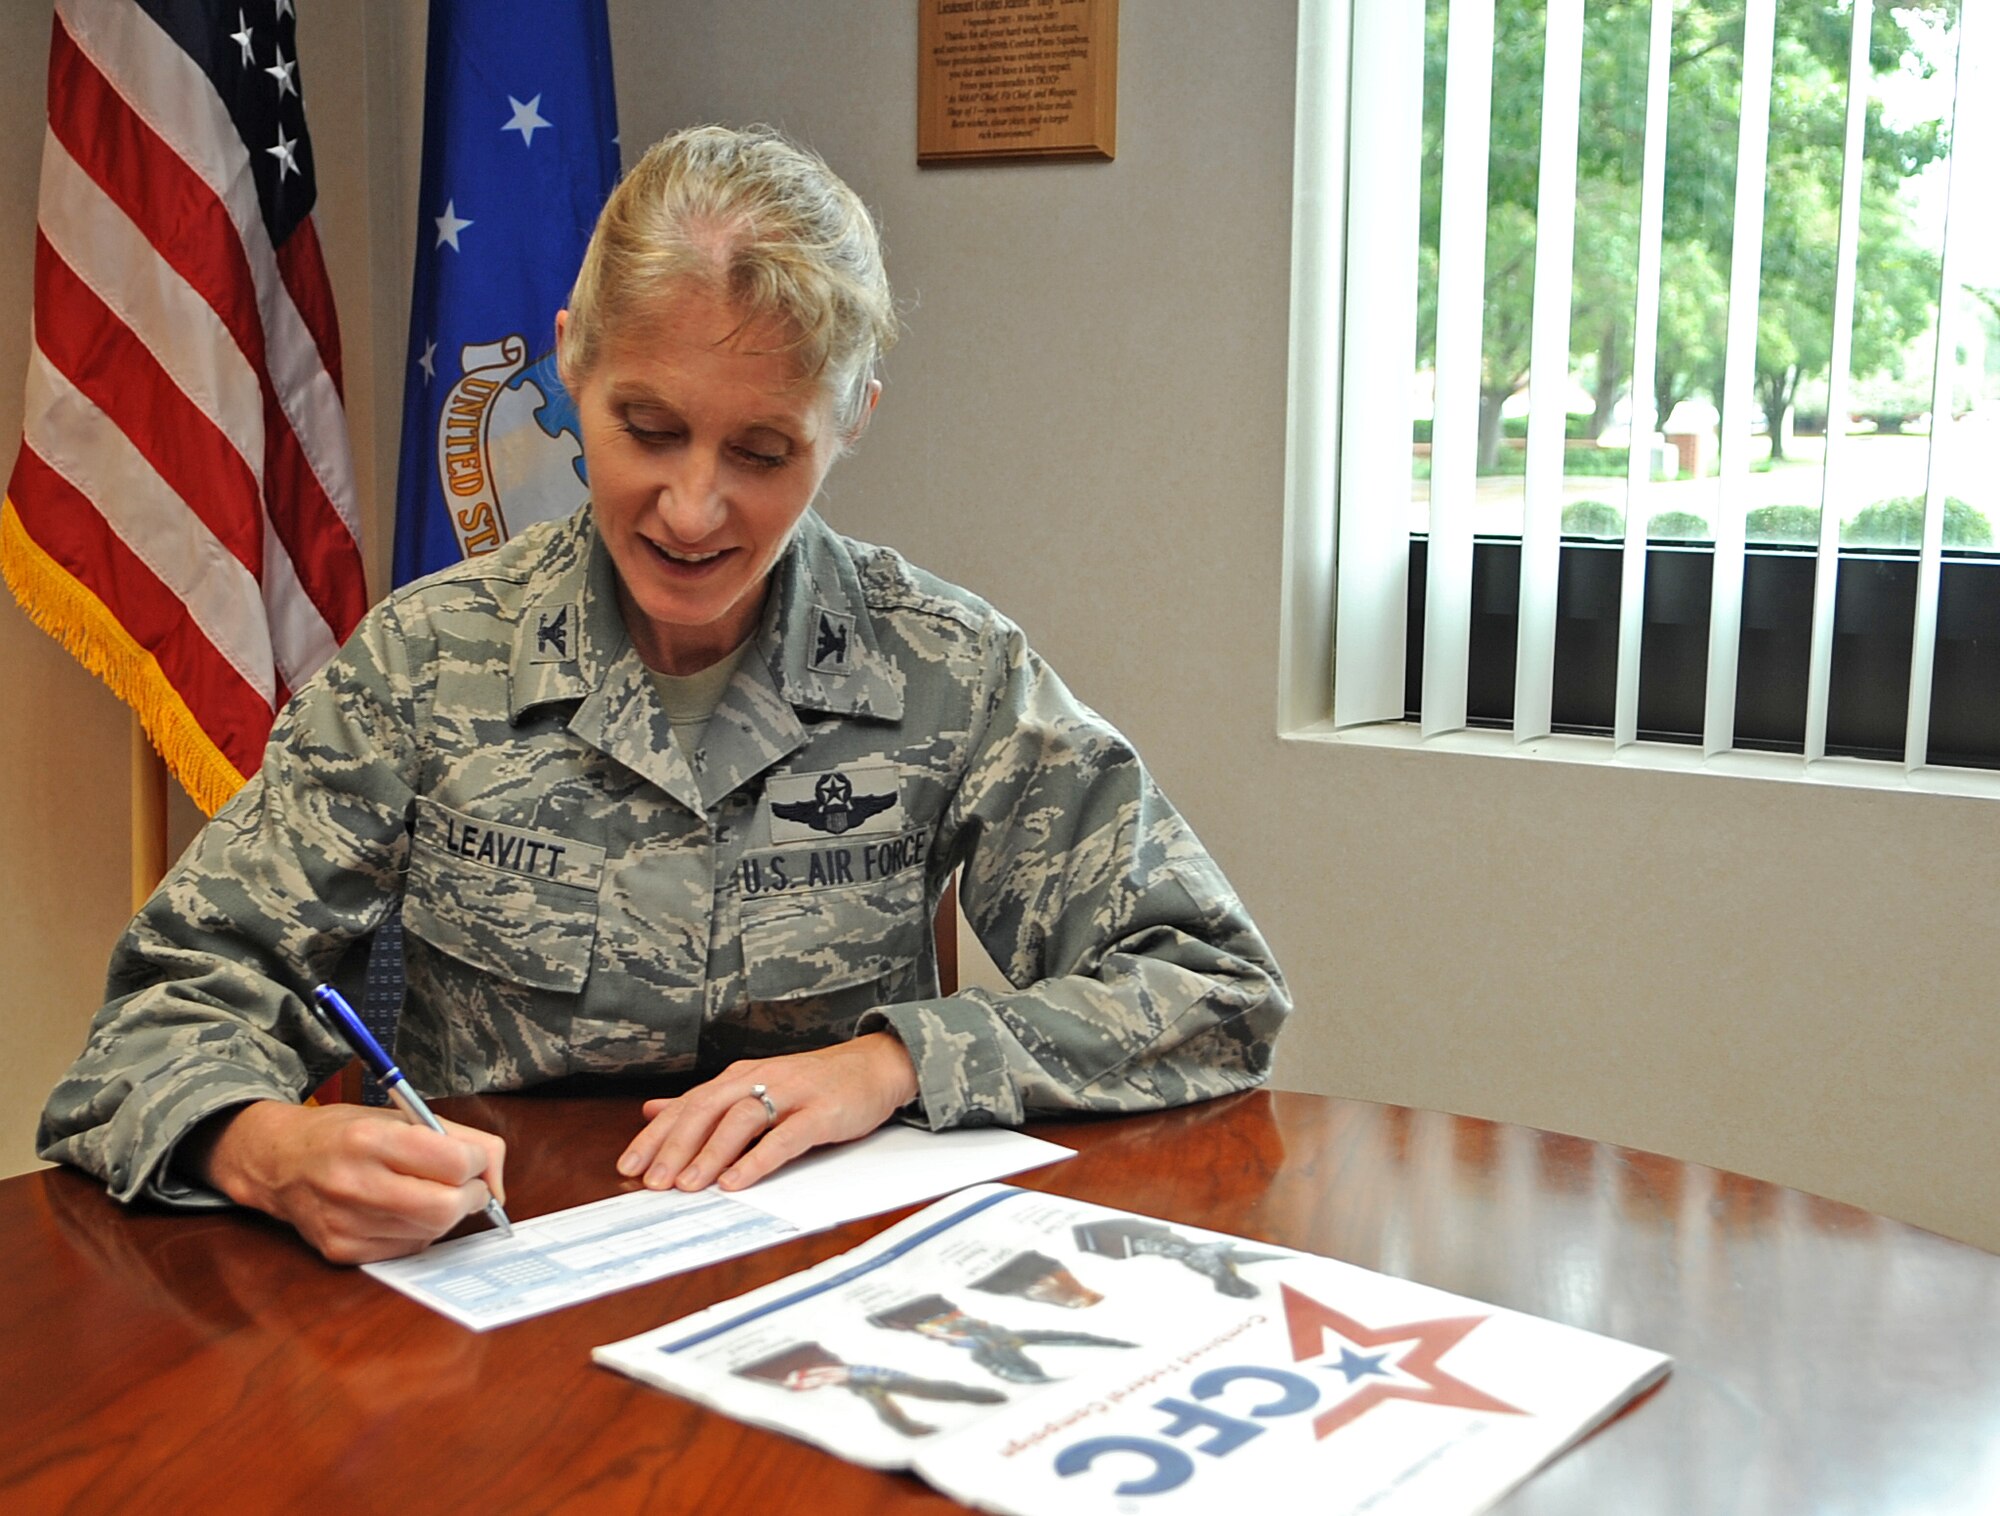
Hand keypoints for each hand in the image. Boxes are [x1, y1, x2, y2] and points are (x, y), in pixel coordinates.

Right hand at [187, 1100, 507, 1264]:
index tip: (473, 1160)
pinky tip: (402, 1212)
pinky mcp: (341, 1251)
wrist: (281, 1162)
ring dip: (445, 1215)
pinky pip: (406, 1249)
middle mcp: (352, 1183)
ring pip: (430, 1232)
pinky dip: (418, 1232)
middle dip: (470, 1197)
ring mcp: (345, 1223)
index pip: (452, 1162)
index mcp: (369, 1139)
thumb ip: (464, 1139)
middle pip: (445, 1208)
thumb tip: (497, 1182)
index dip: (476, 1163)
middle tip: (466, 1186)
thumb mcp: (404, 1116)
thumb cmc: (349, 1134)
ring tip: (429, 1192)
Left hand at [618, 1032, 918, 1193]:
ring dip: (711, 1154)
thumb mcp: (755, 1085)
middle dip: (675, 1147)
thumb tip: (652, 1110)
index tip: (629, 1165)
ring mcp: (791, 1094)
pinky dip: (758, 1160)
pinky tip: (737, 1182)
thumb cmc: (813, 1083)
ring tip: (688, 1186)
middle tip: (652, 1182)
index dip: (656, 1135)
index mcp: (739, 1078)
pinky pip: (784, 1137)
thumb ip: (705, 1102)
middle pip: (707, 1110)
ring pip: (741, 1121)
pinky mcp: (820, 1112)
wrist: (874, 1066)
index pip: (688, 1105)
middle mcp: (759, 1080)